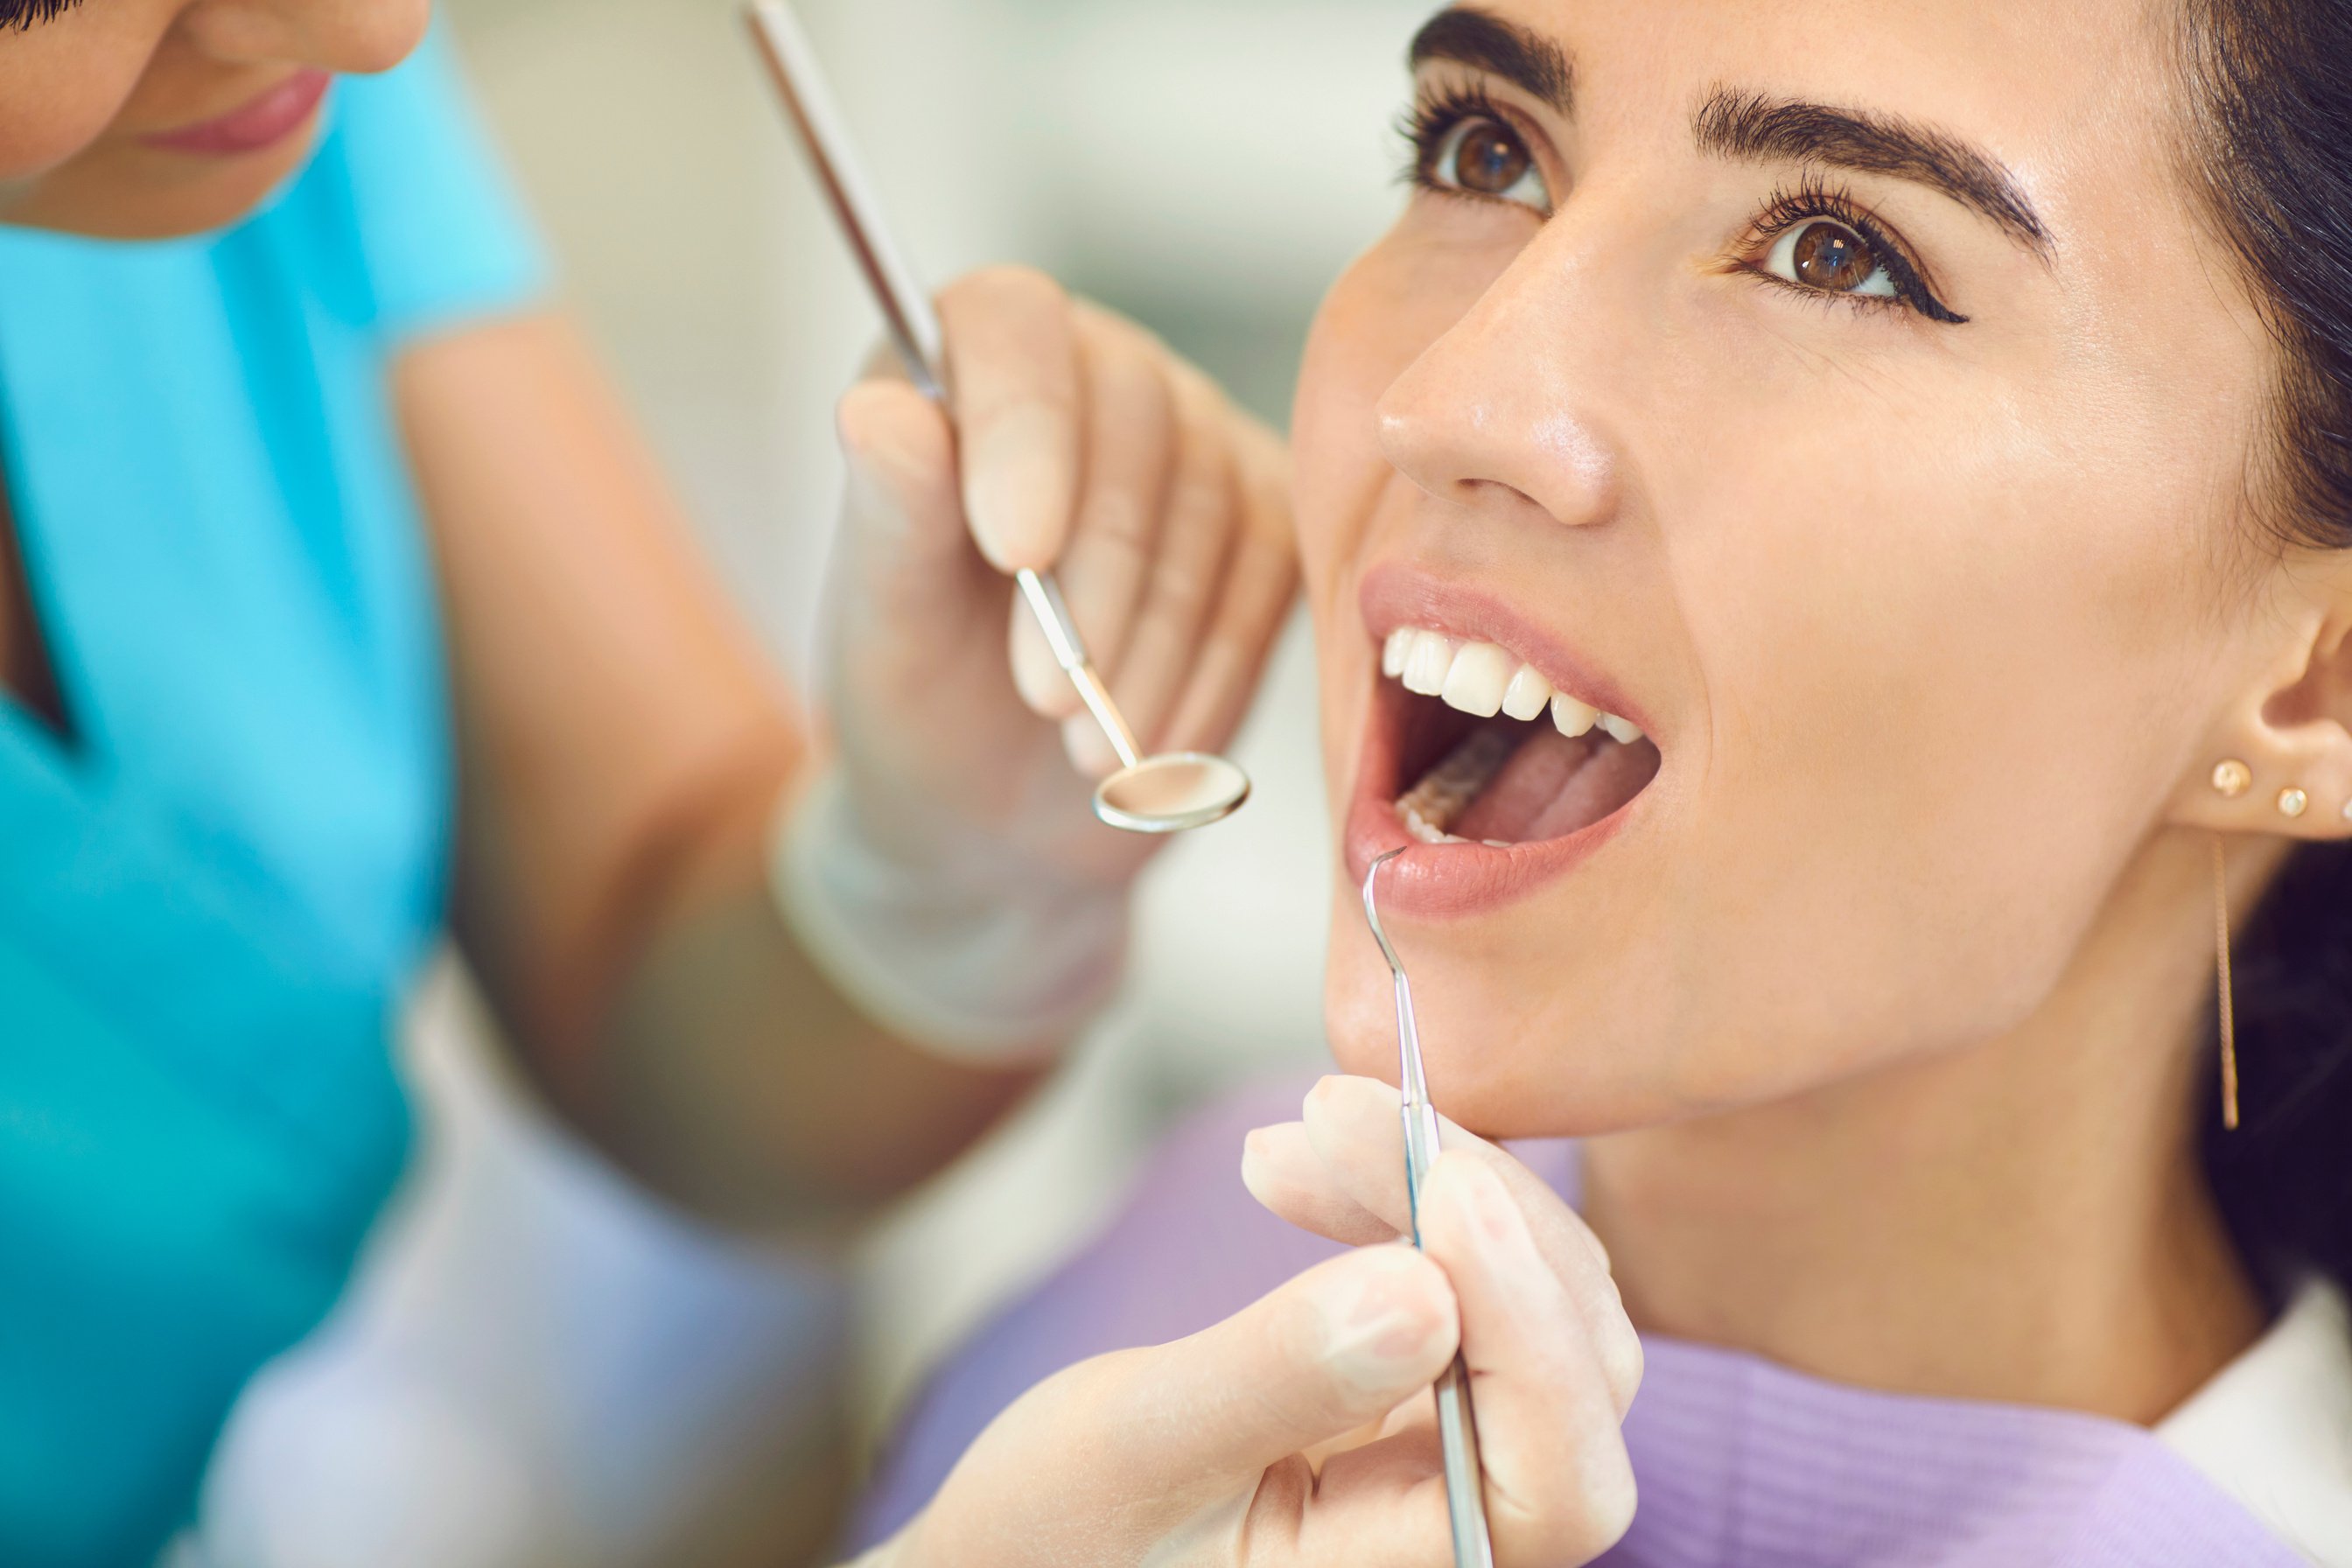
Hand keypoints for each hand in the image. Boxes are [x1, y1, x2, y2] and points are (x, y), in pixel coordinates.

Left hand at [825, 266, 1295, 891]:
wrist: (996, 810)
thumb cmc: (921, 695)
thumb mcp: (886, 621)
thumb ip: (887, 510)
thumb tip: (880, 411)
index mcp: (963, 366)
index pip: (1013, 321)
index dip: (1026, 424)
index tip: (1018, 550)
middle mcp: (1088, 376)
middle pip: (1137, 409)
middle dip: (1099, 567)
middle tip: (1044, 696)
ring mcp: (1189, 441)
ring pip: (1210, 498)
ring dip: (1153, 638)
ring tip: (1088, 745)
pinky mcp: (1260, 523)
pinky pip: (1271, 570)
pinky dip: (1212, 669)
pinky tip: (1154, 739)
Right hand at [866, 1115, 1637, 1564]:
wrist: (1018, 1543)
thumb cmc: (1052, 1531)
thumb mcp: (1136, 1449)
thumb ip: (1277, 1379)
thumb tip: (1427, 1289)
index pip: (1559, 1477)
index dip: (1530, 1328)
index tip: (1448, 1189)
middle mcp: (1461, 1526)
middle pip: (1574, 1365)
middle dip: (1475, 1212)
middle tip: (1336, 1112)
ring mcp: (1453, 1458)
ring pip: (1537, 1300)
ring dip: (1439, 1185)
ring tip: (1307, 1124)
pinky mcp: (1424, 1394)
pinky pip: (1475, 1278)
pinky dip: (1410, 1199)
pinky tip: (1312, 1160)